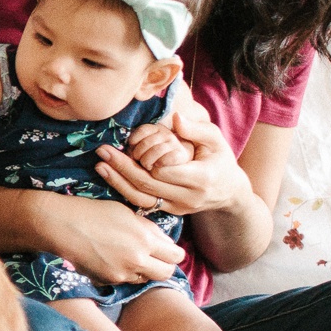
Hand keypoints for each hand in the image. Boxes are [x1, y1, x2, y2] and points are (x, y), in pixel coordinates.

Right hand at [40, 193, 185, 284]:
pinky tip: (110, 258)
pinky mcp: (108, 281)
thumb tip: (164, 241)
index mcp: (145, 240)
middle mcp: (137, 260)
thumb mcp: (127, 213)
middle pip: (166, 273)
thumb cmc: (94, 213)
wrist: (62, 226)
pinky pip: (125, 279)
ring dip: (142, 269)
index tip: (166, 248)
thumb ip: (149, 229)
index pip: (176, 256)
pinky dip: (123, 272)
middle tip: (154, 257)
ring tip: (127, 255)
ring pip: (145, 278)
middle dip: (163, 265)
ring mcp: (122, 273)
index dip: (173, 252)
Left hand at [94, 107, 251, 217]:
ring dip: (118, 183)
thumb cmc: (221, 160)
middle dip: (123, 168)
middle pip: (148, 185)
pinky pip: (143, 205)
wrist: (230, 192)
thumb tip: (175, 117)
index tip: (127, 144)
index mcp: (201, 178)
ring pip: (142, 199)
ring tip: (100, 166)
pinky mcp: (170, 212)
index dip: (147, 159)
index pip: (165, 170)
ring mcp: (178, 208)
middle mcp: (188, 197)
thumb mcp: (215, 139)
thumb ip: (196, 129)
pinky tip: (111, 177)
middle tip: (102, 151)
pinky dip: (126, 191)